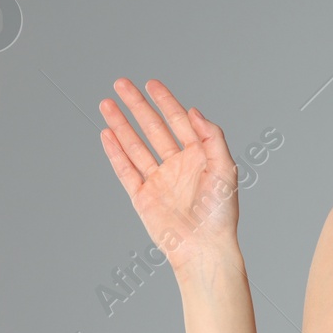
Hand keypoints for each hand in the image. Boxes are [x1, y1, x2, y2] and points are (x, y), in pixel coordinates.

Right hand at [98, 78, 240, 272]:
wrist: (203, 248)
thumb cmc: (220, 213)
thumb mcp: (226, 169)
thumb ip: (212, 137)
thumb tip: (194, 111)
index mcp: (200, 157)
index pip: (179, 121)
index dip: (165, 101)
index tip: (151, 83)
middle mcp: (178, 165)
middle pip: (153, 128)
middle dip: (137, 105)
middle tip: (120, 84)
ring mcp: (159, 180)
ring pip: (136, 145)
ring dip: (121, 124)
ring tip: (107, 103)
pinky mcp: (142, 197)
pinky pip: (126, 169)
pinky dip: (115, 151)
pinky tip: (107, 133)